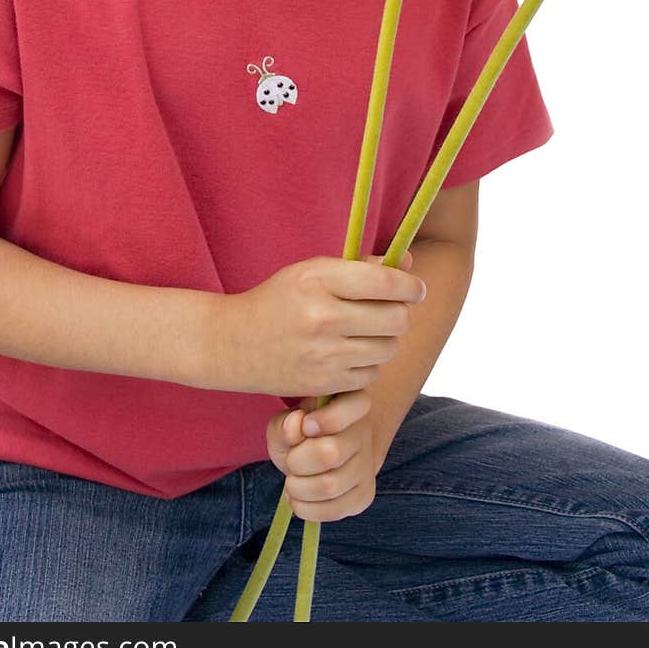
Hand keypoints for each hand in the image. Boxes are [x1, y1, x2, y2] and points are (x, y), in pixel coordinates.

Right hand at [230, 247, 422, 397]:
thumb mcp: (312, 272)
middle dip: (400, 314)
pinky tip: (349, 354)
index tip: (415, 289)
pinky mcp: (322, 384)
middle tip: (390, 311)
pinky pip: (370, 375)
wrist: (232, 343)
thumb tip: (409, 263)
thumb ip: (361, 267)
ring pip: (388, 349)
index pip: (385, 281)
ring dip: (385, 341)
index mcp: (319, 280)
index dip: (410, 286)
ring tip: (366, 332)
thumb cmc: (279, 300)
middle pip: (396, 319)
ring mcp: (323, 355)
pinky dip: (368, 365)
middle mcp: (323, 317)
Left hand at [266, 387, 378, 522]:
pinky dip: (305, 508)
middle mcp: (365, 433)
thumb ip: (285, 423)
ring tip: (292, 480)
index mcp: (352, 403)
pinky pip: (333, 511)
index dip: (324, 419)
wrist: (319, 455)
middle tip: (291, 459)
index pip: (354, 406)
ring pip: (329, 486)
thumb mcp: (286, 421)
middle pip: (331, 453)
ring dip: (298, 488)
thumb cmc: (300, 433)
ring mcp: (367, 467)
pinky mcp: (365, 496)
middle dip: (297, 461)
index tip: (305, 426)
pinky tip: (299, 497)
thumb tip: (295, 425)